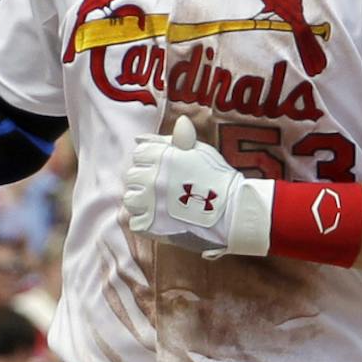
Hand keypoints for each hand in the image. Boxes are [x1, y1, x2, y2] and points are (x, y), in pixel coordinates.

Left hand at [121, 118, 272, 257]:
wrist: (232, 209)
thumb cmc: (216, 177)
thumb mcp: (197, 150)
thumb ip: (168, 141)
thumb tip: (139, 137)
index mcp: (161, 156)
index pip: (139, 154)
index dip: (151, 161)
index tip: (167, 170)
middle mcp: (152, 177)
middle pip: (132, 177)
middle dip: (145, 181)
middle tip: (167, 189)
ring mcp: (150, 201)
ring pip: (130, 200)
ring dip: (142, 203)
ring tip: (163, 204)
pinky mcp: (152, 224)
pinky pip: (136, 222)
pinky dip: (146, 223)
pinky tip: (162, 219)